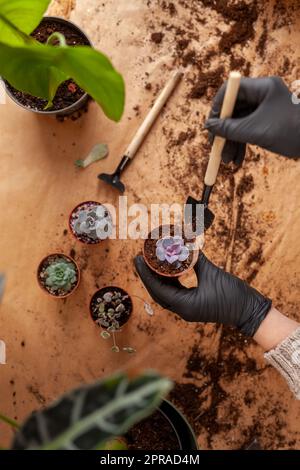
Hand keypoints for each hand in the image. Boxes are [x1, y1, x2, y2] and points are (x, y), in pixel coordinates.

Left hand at [134, 253, 271, 336]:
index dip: (145, 273)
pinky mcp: (193, 305)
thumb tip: (184, 243)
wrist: (250, 311)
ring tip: (151, 261)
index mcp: (184, 305)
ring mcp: (188, 309)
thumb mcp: (212, 274)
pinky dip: (170, 281)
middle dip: (148, 275)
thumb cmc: (234, 295)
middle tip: (140, 257)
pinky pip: (176, 292)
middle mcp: (183, 310)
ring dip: (158, 278)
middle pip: (158, 292)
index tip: (137, 259)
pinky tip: (168, 269)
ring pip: (166, 293)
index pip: (158, 289)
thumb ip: (196, 259)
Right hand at [205, 76, 299, 162]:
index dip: (217, 109)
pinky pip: (249, 130)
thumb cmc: (292, 131)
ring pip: (240, 122)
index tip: (211, 127)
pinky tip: (237, 160)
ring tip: (227, 161)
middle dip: (224, 131)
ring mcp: (266, 108)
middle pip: (233, 109)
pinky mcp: (269, 121)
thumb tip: (209, 126)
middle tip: (216, 148)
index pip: (230, 91)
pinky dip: (242, 144)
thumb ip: (230, 129)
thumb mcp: (256, 131)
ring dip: (232, 142)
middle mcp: (263, 94)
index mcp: (262, 87)